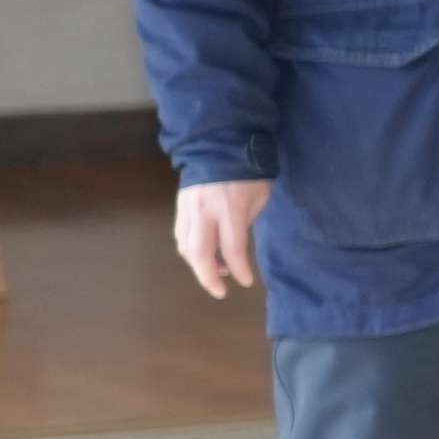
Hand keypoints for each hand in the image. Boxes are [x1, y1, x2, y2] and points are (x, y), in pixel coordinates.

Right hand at [172, 180, 270, 297]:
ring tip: (218, 271)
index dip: (239, 269)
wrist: (218, 147)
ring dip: (199, 264)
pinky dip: (190, 250)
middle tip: (220, 291)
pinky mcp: (179, 207)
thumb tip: (235, 249)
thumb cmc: (248, 173)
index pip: (232, 248)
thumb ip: (246, 224)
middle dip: (208, 277)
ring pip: (185, 247)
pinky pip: (181, 236)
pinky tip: (205, 254)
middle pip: (198, 253)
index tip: (245, 282)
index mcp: (229, 208)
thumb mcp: (259, 198)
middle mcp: (204, 211)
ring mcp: (188, 209)